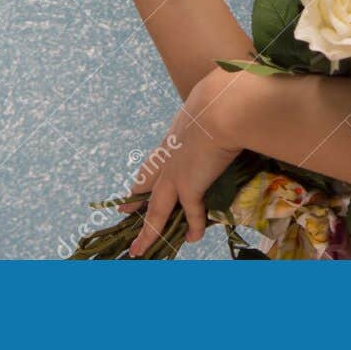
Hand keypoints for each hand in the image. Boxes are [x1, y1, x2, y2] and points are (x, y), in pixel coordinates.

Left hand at [120, 69, 245, 255]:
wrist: (222, 107)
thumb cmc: (221, 99)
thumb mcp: (210, 106)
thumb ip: (212, 115)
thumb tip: (226, 110)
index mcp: (172, 139)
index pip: (152, 164)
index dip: (141, 181)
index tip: (129, 194)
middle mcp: (168, 159)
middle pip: (145, 188)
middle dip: (134, 204)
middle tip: (124, 215)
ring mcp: (175, 175)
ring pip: (157, 211)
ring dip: (148, 233)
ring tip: (140, 250)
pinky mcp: (190, 187)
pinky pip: (191, 214)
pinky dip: (192, 227)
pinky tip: (192, 240)